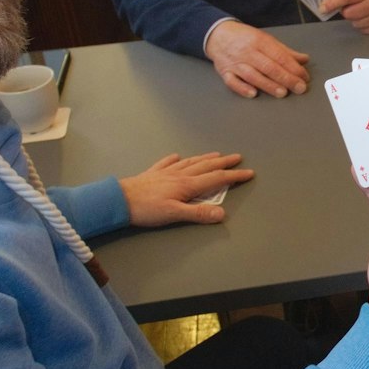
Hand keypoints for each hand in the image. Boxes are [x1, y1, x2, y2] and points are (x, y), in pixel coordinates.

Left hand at [121, 152, 254, 225]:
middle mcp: (179, 175)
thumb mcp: (174, 214)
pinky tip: (177, 156)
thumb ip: (198, 214)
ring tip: (215, 154)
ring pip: (190, 162)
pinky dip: (174, 159)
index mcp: (187, 185)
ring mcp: (166, 172)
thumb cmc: (147, 209)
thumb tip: (222, 213)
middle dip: (224, 163)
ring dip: (204, 158)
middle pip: (206, 166)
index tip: (248, 173)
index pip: (216, 179)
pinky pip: (167, 163)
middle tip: (237, 157)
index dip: (234, 176)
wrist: (119, 200)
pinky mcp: (153, 173)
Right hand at [204, 20, 310, 97]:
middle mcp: (248, 52)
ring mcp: (236, 63)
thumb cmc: (244, 38)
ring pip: (253, 75)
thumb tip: (304, 59)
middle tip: (299, 88)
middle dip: (286, 78)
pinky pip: (232, 82)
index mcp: (259, 41)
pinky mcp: (225, 72)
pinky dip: (242, 88)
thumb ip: (285, 51)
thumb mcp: (266, 39)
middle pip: (269, 66)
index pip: (280, 56)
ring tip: (282, 92)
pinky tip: (253, 94)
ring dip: (268, 85)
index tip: (304, 77)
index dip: (294, 68)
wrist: (218, 34)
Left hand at [321, 0, 368, 33]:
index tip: (323, 8)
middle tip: (349, 7)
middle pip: (350, 14)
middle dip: (346, 11)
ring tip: (362, 11)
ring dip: (355, 19)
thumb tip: (328, 4)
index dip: (333, 3)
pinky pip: (365, 30)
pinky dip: (363, 25)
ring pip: (356, 24)